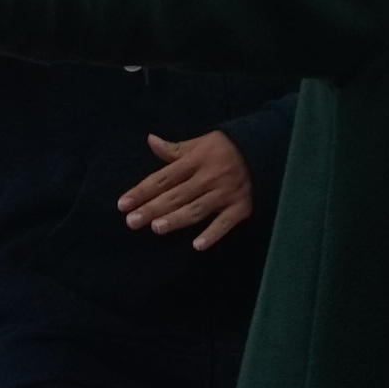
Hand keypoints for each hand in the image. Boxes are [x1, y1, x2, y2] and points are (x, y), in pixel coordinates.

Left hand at [121, 127, 256, 249]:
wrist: (265, 149)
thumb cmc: (226, 147)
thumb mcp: (201, 142)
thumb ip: (175, 149)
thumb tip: (150, 141)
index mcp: (196, 160)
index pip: (163, 178)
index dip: (142, 191)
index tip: (123, 204)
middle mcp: (208, 177)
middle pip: (176, 195)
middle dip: (152, 208)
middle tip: (131, 222)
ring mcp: (225, 193)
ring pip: (196, 209)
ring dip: (176, 219)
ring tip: (156, 228)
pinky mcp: (241, 207)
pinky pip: (225, 223)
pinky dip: (212, 234)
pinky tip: (197, 246)